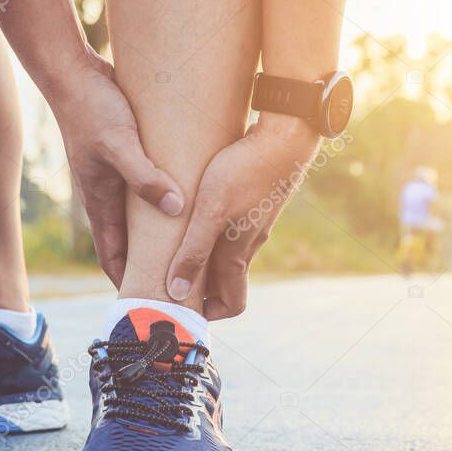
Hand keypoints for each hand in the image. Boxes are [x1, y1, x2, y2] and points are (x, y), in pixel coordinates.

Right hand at [52, 49, 183, 286]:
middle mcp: (107, 196)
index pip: (115, 257)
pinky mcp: (127, 158)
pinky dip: (163, 200)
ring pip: (140, 217)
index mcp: (101, 203)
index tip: (152, 306)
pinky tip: (188, 199)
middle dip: (151, 264)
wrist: (75, 74)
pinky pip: (147, 188)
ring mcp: (116, 177)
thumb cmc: (93, 111)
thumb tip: (176, 210)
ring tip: (190, 248)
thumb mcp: (121, 145)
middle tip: (181, 283)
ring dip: (160, 233)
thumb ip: (146, 178)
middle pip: (130, 243)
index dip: (130, 283)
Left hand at [166, 115, 320, 319]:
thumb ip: (194, 251)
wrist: (284, 138)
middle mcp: (249, 244)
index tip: (182, 306)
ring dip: (202, 253)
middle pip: (225, 280)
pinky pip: (231, 228)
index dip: (209, 313)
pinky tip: (193, 211)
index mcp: (238, 254)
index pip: (231, 304)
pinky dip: (211, 229)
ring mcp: (254, 224)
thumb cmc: (244, 172)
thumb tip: (177, 292)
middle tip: (167, 275)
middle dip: (199, 284)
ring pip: (227, 252)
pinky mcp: (254, 203)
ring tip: (173, 241)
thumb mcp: (211, 212)